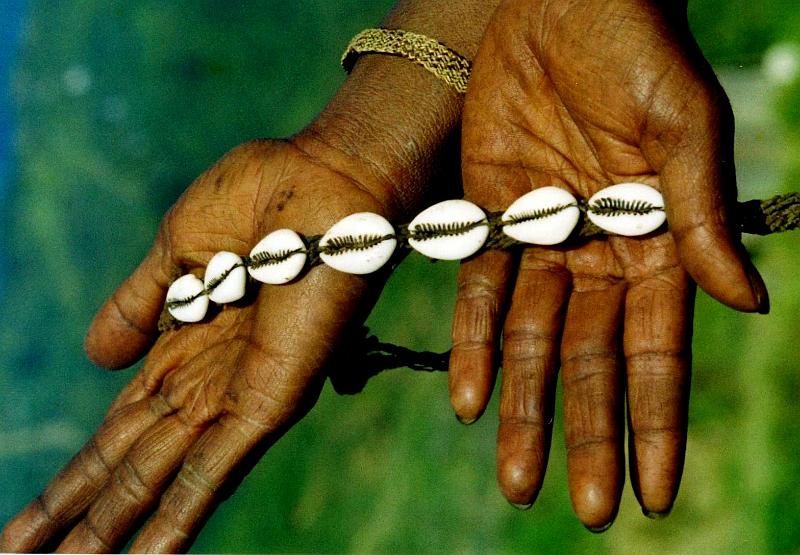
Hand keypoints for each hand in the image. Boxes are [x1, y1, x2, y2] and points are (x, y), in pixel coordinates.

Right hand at [0, 137, 401, 552]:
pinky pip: (214, 470)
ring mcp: (235, 396)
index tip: (26, 525)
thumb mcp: (178, 247)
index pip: (118, 430)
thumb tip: (94, 358)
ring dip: (110, 534)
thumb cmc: (264, 198)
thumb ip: (139, 307)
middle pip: (128, 467)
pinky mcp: (270, 400)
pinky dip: (176, 520)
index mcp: (183, 349)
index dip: (73, 478)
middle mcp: (205, 384)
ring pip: (159, 482)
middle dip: (79, 521)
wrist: (324, 179)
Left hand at [449, 0, 767, 529]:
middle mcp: (599, 255)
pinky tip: (469, 399)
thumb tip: (747, 304)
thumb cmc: (639, 52)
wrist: (561, 4)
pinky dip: (474, 344)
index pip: (659, 353)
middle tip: (582, 506)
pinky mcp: (489, 217)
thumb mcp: (686, 128)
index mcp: (658, 245)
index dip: (657, 423)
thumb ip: (703, 216)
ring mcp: (542, 241)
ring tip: (515, 477)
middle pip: (591, 363)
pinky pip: (479, 293)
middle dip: (586, 434)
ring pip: (531, 342)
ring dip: (523, 409)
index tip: (656, 492)